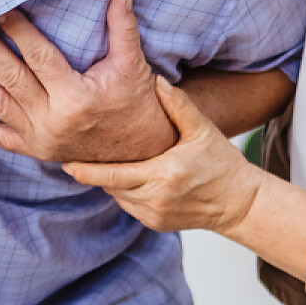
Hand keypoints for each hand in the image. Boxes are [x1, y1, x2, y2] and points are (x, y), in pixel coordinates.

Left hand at [0, 0, 177, 163]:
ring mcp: (41, 139)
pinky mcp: (36, 150)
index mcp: (76, 97)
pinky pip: (0, 138)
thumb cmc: (137, 104)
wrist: (142, 152)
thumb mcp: (134, 66)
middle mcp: (53, 120)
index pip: (37, 55)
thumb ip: (124, 28)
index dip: (16, 30)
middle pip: (11, 77)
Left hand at [63, 75, 264, 234]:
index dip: (87, 171)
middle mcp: (155, 199)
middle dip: (97, 171)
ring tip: (109, 161)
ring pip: (117, 196)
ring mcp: (154, 215)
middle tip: (82, 154)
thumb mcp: (202, 130)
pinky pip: (129, 206)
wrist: (239, 203)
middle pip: (110, 185)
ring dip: (112, 181)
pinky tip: (131, 176)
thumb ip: (178, 105)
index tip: (66, 163)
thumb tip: (156, 80)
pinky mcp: (155, 224)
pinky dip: (125, 192)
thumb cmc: (222, 163)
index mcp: (162, 174)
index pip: (113, 175)